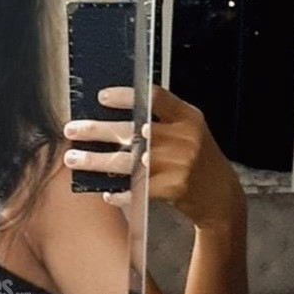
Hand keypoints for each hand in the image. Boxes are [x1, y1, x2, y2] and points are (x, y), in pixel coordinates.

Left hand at [63, 85, 243, 230]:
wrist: (221, 197)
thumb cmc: (198, 161)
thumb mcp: (189, 133)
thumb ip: (162, 122)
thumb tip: (113, 119)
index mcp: (188, 117)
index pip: (154, 98)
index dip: (126, 96)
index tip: (101, 98)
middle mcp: (184, 137)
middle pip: (132, 130)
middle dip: (97, 130)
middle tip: (71, 130)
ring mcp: (179, 163)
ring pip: (127, 161)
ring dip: (96, 161)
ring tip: (72, 159)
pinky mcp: (173, 188)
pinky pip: (136, 189)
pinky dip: (119, 192)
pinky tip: (105, 193)